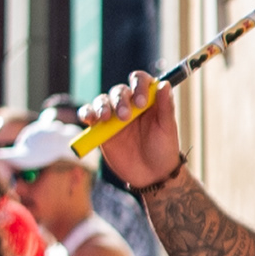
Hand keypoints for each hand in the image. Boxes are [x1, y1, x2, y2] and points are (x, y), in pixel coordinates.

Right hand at [77, 70, 180, 192]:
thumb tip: (164, 84)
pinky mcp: (101, 128)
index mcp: (148, 100)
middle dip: (120, 100)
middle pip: (120, 90)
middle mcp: (130, 104)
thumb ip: (166, 107)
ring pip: (103, 100)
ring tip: (106, 118)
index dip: (139, 86)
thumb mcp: (167, 129)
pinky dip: (86, 113)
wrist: (151, 175)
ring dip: (102, 106)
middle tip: (125, 117)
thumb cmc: (163, 149)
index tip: (140, 102)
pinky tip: (89, 118)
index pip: (140, 80)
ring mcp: (114, 116)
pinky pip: (89, 115)